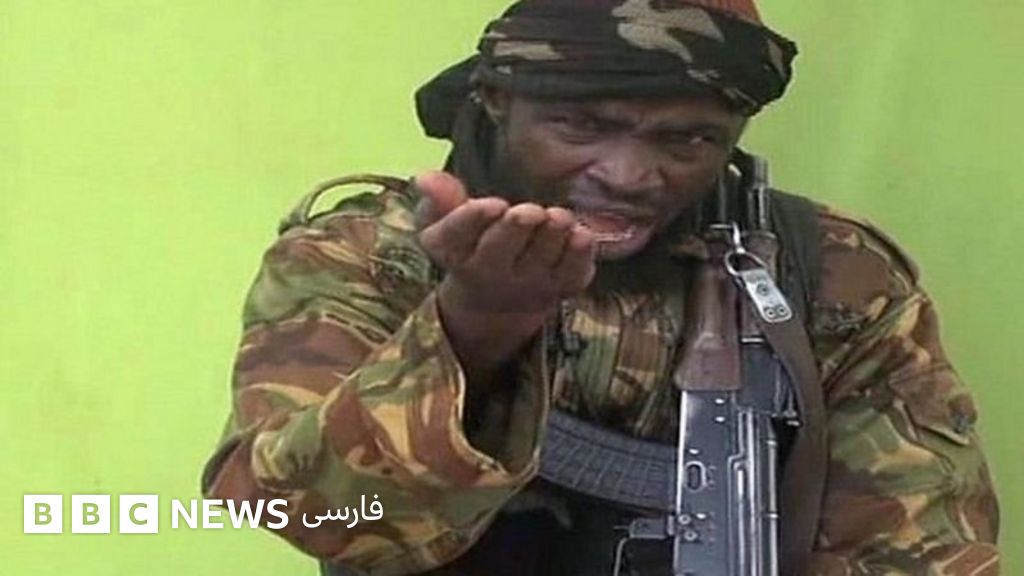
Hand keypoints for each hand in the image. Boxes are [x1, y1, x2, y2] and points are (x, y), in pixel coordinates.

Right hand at [415, 171, 596, 314]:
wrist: (497, 301)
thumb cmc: (471, 245)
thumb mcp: (447, 223)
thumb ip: (441, 198)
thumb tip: (425, 177)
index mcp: (454, 251)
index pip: (455, 236)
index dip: (472, 220)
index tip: (492, 204)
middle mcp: (490, 271)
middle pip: (499, 250)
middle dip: (515, 229)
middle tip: (528, 212)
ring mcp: (528, 282)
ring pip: (539, 258)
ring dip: (551, 236)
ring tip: (557, 217)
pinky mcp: (562, 286)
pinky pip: (572, 273)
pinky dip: (579, 254)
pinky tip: (582, 234)